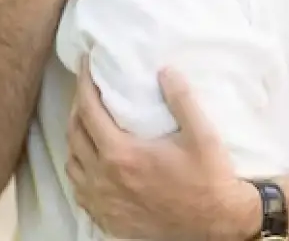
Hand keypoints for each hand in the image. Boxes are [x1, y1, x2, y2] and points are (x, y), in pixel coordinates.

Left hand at [66, 61, 260, 240]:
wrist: (216, 225)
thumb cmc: (209, 179)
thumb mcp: (201, 134)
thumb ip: (181, 98)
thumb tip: (165, 70)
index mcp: (121, 154)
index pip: (88, 110)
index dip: (83, 83)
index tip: (85, 64)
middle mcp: (104, 178)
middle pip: (74, 134)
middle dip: (77, 107)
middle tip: (88, 90)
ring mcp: (102, 202)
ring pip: (72, 164)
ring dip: (75, 139)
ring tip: (88, 123)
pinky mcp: (107, 218)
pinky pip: (79, 190)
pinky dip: (79, 170)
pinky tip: (91, 162)